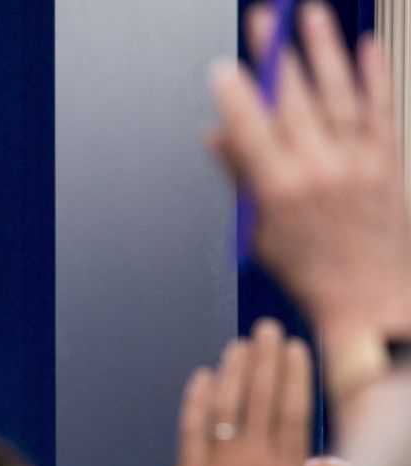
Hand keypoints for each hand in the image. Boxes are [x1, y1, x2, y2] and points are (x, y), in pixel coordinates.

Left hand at [175, 319, 315, 465]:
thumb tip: (331, 463)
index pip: (292, 409)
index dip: (292, 374)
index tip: (294, 347)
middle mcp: (252, 465)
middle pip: (258, 399)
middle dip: (263, 359)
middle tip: (265, 328)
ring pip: (224, 408)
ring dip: (230, 372)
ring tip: (238, 345)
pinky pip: (190, 431)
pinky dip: (194, 402)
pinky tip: (198, 379)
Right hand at [210, 3, 410, 337]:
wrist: (372, 299)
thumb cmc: (312, 273)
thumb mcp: (258, 231)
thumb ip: (239, 177)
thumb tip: (216, 137)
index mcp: (281, 192)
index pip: (251, 130)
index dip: (235, 95)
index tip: (222, 68)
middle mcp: (322, 171)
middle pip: (294, 101)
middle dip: (275, 56)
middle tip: (261, 21)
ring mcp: (359, 163)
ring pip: (339, 94)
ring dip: (323, 50)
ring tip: (310, 16)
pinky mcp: (388, 161)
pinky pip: (381, 109)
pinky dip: (374, 75)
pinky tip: (364, 48)